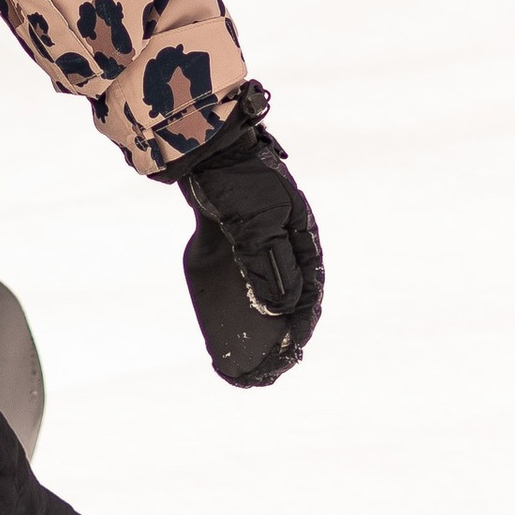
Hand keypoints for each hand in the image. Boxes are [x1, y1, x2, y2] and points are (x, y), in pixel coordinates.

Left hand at [168, 124, 322, 387]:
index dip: (302, 326)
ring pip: (268, 295)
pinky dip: (242, 306)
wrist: (204, 148)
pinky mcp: (237, 241)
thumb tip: (282, 310)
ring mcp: (261, 243)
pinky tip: (228, 326)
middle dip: (284, 335)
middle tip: (270, 366)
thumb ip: (267, 262)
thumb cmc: (235, 181)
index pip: (309, 292)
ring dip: (264, 326)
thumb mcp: (255, 221)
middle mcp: (285, 243)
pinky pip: (244, 282)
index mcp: (301, 238)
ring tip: (251, 358)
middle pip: (290, 299)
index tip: (291, 353)